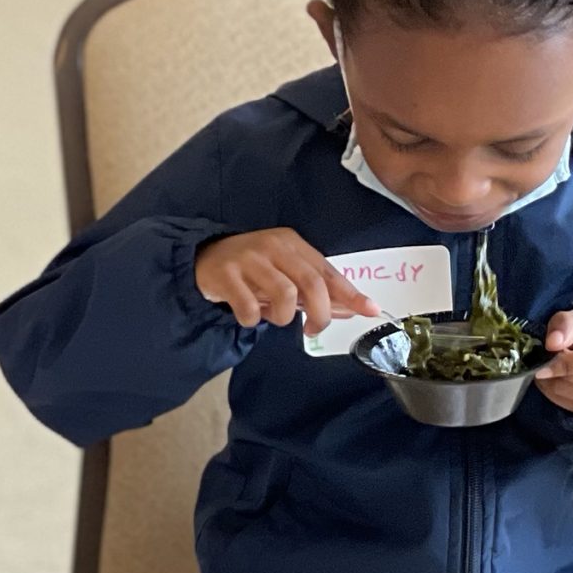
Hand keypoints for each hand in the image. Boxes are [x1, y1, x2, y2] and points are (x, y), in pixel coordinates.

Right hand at [194, 228, 381, 334]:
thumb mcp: (284, 272)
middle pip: (310, 283)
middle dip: (320, 313)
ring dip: (283, 317)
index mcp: (291, 243)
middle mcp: (272, 247)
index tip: (369, 310)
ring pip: (284, 295)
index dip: (350, 293)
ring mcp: (248, 259)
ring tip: (273, 317)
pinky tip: (249, 315)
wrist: (203, 258)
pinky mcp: (226, 275)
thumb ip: (313, 290)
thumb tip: (349, 309)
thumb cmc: (251, 268)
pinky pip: (249, 307)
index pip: (327, 271)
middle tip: (314, 329)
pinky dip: (253, 320)